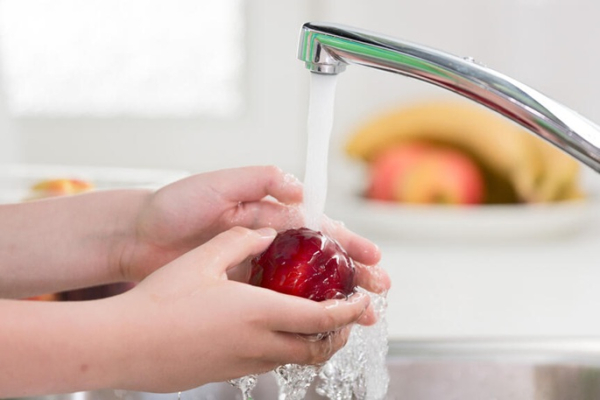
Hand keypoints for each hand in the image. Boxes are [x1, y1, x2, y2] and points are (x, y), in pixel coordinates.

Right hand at [114, 227, 372, 392]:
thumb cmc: (160, 300)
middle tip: (345, 317)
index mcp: (260, 313)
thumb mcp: (202, 259)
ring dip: (313, 344)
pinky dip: (283, 349)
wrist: (122, 344)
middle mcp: (258, 344)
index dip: (349, 312)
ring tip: (314, 324)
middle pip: (317, 349)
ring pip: (294, 360)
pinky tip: (268, 331)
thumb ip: (240, 241)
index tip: (361, 304)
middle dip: (339, 334)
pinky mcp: (224, 374)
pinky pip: (267, 363)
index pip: (323, 318)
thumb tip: (266, 233)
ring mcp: (241, 364)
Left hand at [119, 166, 389, 292]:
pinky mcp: (239, 291)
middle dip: (353, 275)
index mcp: (270, 216)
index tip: (373, 257)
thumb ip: (260, 179)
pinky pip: (277, 304)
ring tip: (360, 316)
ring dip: (334, 300)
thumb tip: (300, 189)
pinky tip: (318, 326)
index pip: (320, 230)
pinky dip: (300, 315)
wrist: (137, 238)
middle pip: (321, 262)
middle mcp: (270, 244)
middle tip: (379, 290)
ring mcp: (257, 270)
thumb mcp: (219, 184)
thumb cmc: (175, 205)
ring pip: (305, 288)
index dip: (349, 243)